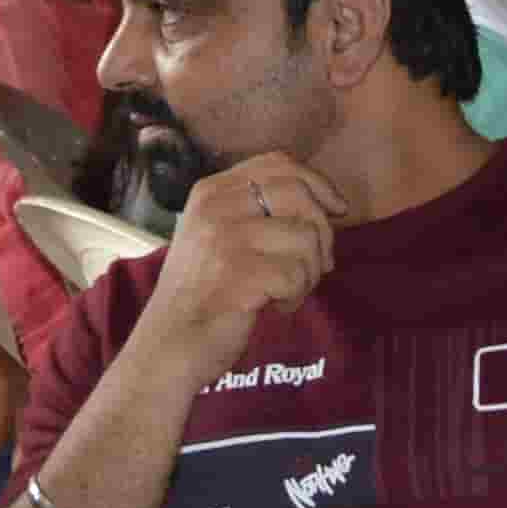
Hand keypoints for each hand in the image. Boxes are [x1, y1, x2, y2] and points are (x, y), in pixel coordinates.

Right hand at [142, 153, 341, 352]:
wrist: (169, 344)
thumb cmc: (202, 293)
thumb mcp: (217, 236)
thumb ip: (257, 212)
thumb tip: (327, 205)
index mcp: (210, 192)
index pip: (278, 163)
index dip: (317, 183)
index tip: (337, 210)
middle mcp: (216, 207)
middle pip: (299, 195)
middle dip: (322, 232)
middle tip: (317, 265)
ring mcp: (225, 239)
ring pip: (305, 238)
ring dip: (308, 272)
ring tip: (285, 291)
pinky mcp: (240, 274)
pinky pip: (297, 274)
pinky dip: (295, 296)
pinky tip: (274, 306)